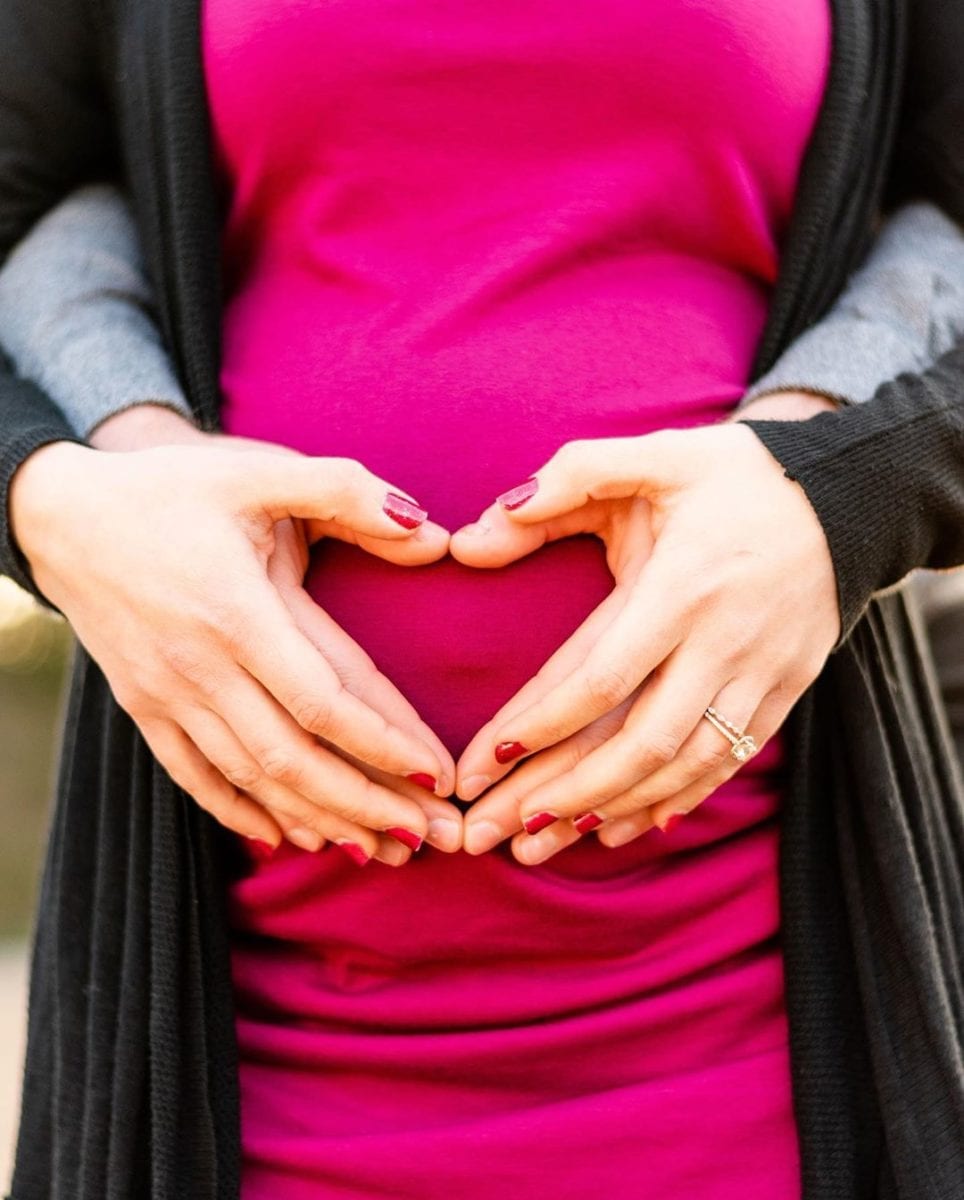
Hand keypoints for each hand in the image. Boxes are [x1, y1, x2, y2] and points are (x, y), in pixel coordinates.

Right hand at [10, 408, 459, 862]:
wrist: (64, 516)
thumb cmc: (170, 488)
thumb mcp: (258, 470)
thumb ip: (346, 491)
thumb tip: (431, 534)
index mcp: (239, 611)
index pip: (325, 700)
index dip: (385, 744)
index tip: (438, 777)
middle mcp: (202, 665)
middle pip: (295, 758)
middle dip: (368, 803)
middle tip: (431, 836)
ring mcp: (167, 694)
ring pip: (252, 778)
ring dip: (320, 818)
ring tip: (378, 848)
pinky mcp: (144, 708)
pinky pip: (195, 777)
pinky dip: (242, 813)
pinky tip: (287, 837)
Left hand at [450, 411, 840, 863]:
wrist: (849, 495)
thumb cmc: (734, 475)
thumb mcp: (654, 455)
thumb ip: (566, 480)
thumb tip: (470, 541)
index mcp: (682, 585)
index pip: (601, 676)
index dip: (541, 725)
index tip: (484, 762)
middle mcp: (724, 640)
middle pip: (640, 741)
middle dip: (563, 793)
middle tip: (498, 832)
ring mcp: (762, 672)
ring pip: (685, 764)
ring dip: (613, 807)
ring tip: (545, 842)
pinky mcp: (786, 689)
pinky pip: (730, 761)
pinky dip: (678, 799)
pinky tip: (628, 826)